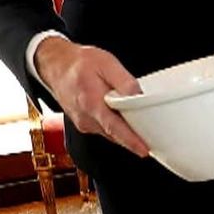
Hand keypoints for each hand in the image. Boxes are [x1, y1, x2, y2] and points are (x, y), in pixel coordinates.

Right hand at [33, 36, 148, 156]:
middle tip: (156, 140)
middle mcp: (86, 118)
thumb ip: (124, 81)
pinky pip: (106, 130)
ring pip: (111, 134)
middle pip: (115, 135)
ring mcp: (84, 123)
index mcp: (91, 103)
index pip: (114, 127)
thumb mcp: (106, 63)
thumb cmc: (80, 63)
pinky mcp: (84, 124)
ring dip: (126, 134)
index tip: (144, 149)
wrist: (56, 66)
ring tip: (145, 130)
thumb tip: (137, 95)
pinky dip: (117, 128)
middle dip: (135, 139)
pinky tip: (127, 121)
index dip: (130, 140)